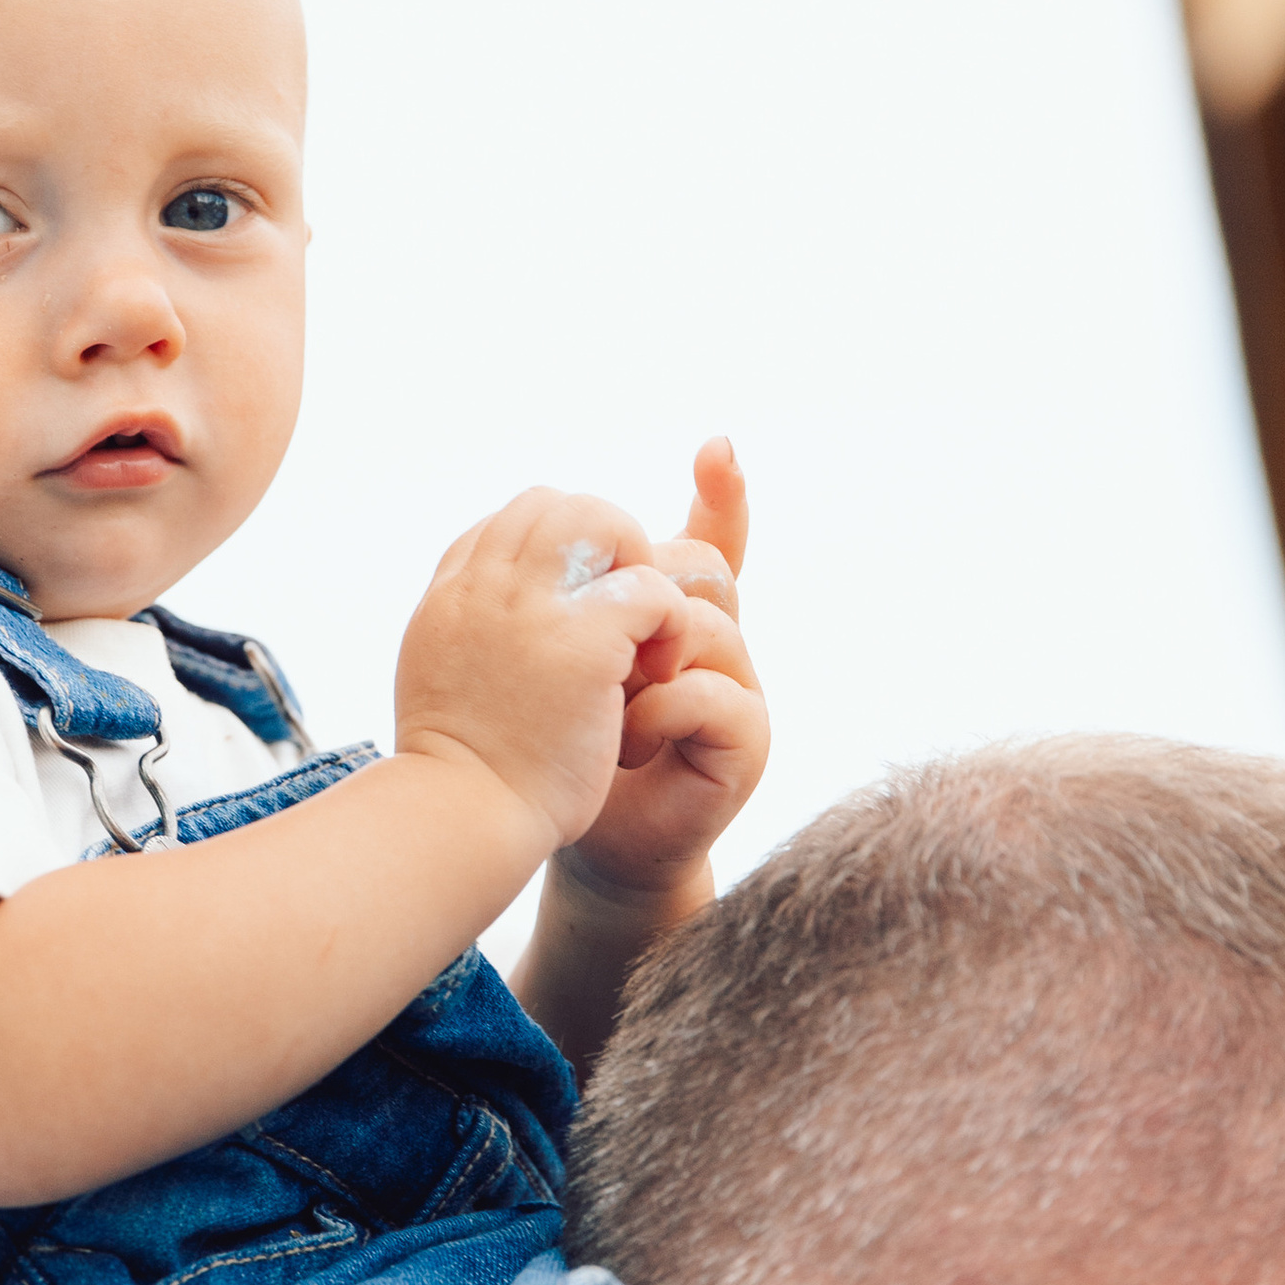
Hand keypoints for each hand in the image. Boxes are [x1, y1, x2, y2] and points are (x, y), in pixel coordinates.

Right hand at [395, 485, 702, 855]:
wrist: (463, 817)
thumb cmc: (457, 773)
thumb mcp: (438, 677)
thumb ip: (467, 631)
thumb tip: (491, 611)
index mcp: (450, 593)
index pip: (510, 524)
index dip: (556, 555)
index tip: (578, 609)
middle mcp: (484, 583)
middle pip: (554, 504)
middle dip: (602, 544)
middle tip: (621, 613)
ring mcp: (531, 605)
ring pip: (603, 520)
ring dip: (635, 566)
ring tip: (643, 630)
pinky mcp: (584, 639)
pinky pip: (650, 587)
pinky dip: (668, 621)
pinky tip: (659, 670)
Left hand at [557, 437, 766, 911]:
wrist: (573, 837)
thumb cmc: (552, 748)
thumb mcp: (543, 654)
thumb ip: (554, 591)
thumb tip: (539, 513)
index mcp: (666, 615)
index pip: (709, 540)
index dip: (723, 494)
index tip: (717, 446)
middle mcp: (711, 642)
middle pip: (701, 570)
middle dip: (643, 592)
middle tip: (593, 643)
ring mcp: (736, 686)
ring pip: (706, 624)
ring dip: (640, 662)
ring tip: (603, 707)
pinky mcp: (746, 739)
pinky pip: (711, 691)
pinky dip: (658, 712)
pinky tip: (625, 739)